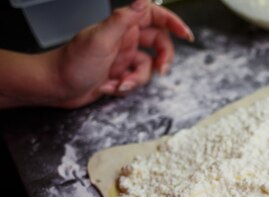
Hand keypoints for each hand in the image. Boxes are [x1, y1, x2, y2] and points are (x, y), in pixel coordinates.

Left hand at [51, 0, 191, 107]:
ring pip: (148, 66)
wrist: (54, 87)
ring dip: (137, 79)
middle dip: (163, 59)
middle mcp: (125, 39)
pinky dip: (126, 86)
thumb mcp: (101, 40)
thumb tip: (143, 1)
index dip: (173, 22)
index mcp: (122, 26)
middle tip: (162, 70)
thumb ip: (123, 20)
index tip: (186, 35)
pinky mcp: (119, 73)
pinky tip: (109, 88)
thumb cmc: (73, 63)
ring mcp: (122, 56)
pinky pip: (135, 79)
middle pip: (158, 43)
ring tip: (119, 84)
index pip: (154, 16)